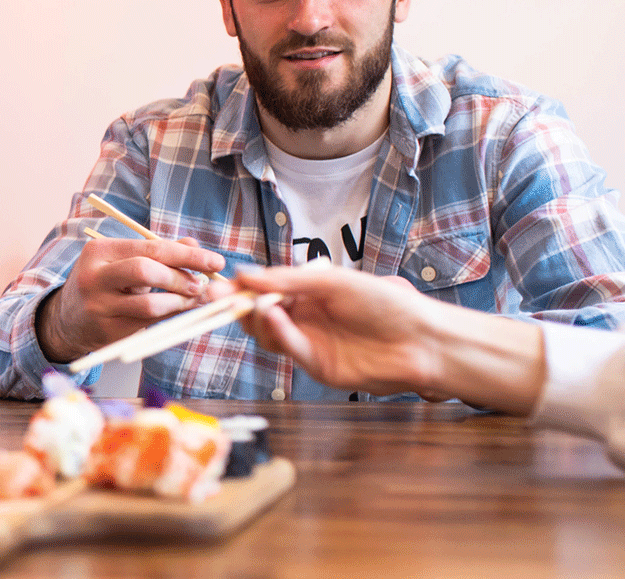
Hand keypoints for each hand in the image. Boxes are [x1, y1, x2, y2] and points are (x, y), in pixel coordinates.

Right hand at [44, 236, 224, 359]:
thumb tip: (196, 247)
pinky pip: (148, 324)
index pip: (152, 248)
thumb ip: (159, 251)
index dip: (188, 255)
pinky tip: (181, 310)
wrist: (67, 318)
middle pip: (146, 271)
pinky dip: (170, 316)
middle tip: (202, 284)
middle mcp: (95, 276)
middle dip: (182, 277)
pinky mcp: (107, 330)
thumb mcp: (124, 260)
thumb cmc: (106, 282)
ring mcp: (99, 306)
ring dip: (180, 302)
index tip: (216, 262)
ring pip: (149, 304)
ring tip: (194, 299)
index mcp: (100, 250)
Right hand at [232, 266, 444, 395]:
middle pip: (259, 315)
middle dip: (238, 306)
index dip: (242, 289)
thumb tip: (245, 274)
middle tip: (220, 298)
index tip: (220, 285)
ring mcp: (311, 344)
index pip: (266, 291)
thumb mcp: (333, 281)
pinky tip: (273, 316)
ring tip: (255, 304)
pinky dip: (277, 332)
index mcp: (310, 295)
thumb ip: (288, 280)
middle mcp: (307, 319)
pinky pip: (289, 349)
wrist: (422, 340)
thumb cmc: (387, 304)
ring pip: (267, 335)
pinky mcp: (317, 367)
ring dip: (255, 319)